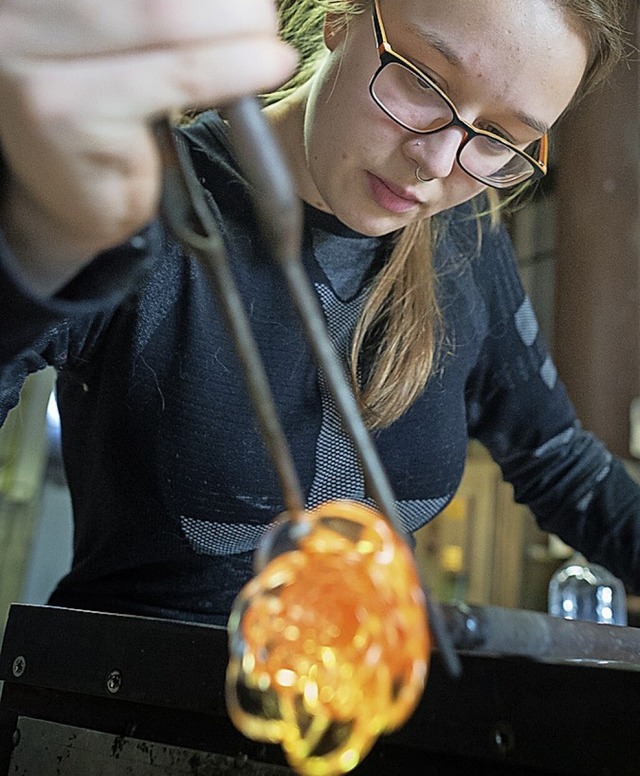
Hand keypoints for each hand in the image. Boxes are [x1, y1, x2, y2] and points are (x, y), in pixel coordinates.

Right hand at [0, 0, 295, 291]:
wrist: (70, 195)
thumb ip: (156, 9)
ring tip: (270, 43)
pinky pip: (178, 75)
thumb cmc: (104, 109)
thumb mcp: (123, 33)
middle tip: (263, 15)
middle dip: (228, 0)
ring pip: (165, 16)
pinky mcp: (63, 107)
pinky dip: (235, 68)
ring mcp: (27, 52)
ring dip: (240, 26)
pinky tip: (269, 65)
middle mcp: (16, 8)